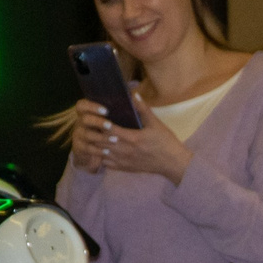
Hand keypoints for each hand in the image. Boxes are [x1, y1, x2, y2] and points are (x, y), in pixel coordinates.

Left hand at [73, 96, 191, 184]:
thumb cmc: (166, 142)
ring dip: (94, 144)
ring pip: (102, 152)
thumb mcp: (156, 124)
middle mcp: (126, 151)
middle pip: (102, 141)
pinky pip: (107, 163)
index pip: (109, 129)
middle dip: (94, 133)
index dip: (100, 123)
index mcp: (133, 138)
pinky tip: (99, 149)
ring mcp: (125, 161)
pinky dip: (100, 156)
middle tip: (89, 124)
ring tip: (90, 136)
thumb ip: (143, 109)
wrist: (173, 164)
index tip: (96, 116)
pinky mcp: (126, 168)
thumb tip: (133, 94)